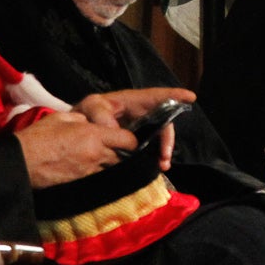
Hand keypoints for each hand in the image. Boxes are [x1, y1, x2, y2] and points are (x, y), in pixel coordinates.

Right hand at [19, 110, 134, 188]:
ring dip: (111, 165)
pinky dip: (98, 174)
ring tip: (103, 160)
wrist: (21, 162)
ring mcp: (89, 171)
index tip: (127, 139)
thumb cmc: (38, 137)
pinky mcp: (81, 183)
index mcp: (93, 136)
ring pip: (112, 170)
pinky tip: (91, 169)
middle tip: (118, 150)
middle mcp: (95, 155)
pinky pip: (97, 178)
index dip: (131, 140)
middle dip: (123, 154)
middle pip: (123, 157)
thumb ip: (81, 119)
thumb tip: (89, 122)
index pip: (127, 140)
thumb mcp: (61, 117)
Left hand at [75, 87, 193, 169]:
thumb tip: (117, 132)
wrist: (74, 133)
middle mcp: (139, 114)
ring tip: (161, 165)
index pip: (155, 96)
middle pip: (162, 122)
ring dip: (162, 152)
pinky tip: (154, 168)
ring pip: (158, 138)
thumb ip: (100, 114)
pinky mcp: (134, 143)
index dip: (173, 95)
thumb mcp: (90, 107)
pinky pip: (149, 149)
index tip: (190, 97)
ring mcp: (138, 129)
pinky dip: (153, 159)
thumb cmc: (84, 114)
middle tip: (165, 156)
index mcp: (130, 101)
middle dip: (168, 139)